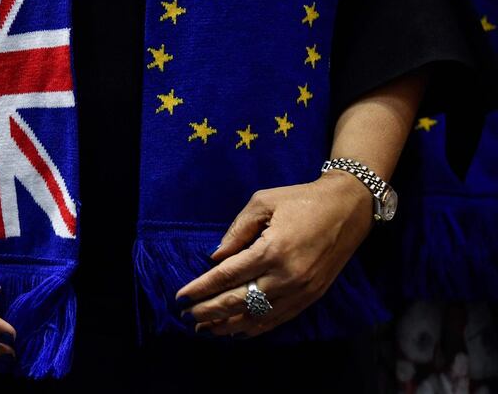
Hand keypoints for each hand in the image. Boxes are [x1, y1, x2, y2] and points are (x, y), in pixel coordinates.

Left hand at [175, 169, 373, 337]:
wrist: (348, 208)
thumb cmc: (301, 200)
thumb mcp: (263, 202)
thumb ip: (237, 230)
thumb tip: (216, 258)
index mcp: (272, 250)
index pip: (228, 276)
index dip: (202, 288)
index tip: (181, 297)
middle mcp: (286, 276)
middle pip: (239, 301)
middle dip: (209, 311)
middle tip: (187, 316)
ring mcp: (301, 290)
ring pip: (257, 316)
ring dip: (228, 324)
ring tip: (205, 329)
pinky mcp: (311, 296)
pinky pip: (278, 319)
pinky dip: (255, 327)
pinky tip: (237, 330)